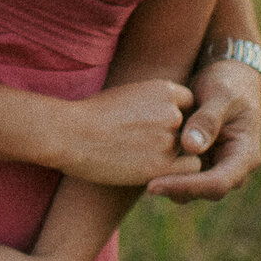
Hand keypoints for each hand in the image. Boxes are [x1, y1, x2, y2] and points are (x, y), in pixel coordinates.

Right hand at [60, 79, 202, 186]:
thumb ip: (152, 101)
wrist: (70, 134)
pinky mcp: (161, 165)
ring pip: (190, 149)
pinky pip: (189, 168)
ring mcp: (168, 139)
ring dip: (174, 154)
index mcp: (164, 89)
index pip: (188, 102)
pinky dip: (179, 171)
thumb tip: (166, 112)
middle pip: (190, 126)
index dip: (177, 115)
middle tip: (149, 144)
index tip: (160, 124)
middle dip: (176, 135)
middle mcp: (172, 112)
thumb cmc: (90, 114)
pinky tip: (155, 169)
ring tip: (144, 156)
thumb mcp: (126, 93)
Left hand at [146, 59, 260, 201]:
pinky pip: (182, 174)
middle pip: (203, 191)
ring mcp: (216, 166)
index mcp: (245, 156)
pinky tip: (143, 162)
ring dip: (168, 182)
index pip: (217, 183)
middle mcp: (232, 168)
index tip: (155, 184)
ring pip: (191, 188)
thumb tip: (192, 148)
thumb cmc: (228, 82)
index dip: (186, 186)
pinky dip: (166, 171)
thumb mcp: (221, 96)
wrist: (229, 75)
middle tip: (144, 183)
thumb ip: (208, 120)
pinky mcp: (200, 161)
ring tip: (139, 171)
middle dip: (173, 189)